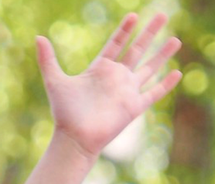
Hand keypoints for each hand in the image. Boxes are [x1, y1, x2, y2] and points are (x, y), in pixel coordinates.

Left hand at [36, 12, 181, 159]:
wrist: (75, 139)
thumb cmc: (65, 114)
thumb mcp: (55, 81)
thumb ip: (48, 60)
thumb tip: (37, 37)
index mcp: (100, 69)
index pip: (116, 44)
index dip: (124, 30)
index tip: (133, 15)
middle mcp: (116, 78)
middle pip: (137, 50)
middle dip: (150, 33)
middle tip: (162, 15)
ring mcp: (127, 92)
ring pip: (149, 68)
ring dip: (162, 54)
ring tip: (176, 39)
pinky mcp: (134, 106)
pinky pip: (154, 93)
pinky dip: (165, 84)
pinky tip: (177, 73)